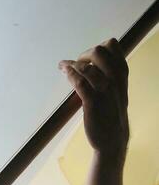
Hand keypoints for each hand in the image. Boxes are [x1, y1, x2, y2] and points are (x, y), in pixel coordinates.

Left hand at [58, 38, 128, 159]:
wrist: (112, 139)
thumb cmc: (112, 114)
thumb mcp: (117, 90)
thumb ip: (110, 75)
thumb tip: (94, 63)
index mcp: (121, 74)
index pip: (113, 46)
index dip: (98, 47)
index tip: (89, 58)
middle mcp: (115, 79)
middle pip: (99, 52)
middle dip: (84, 55)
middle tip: (77, 64)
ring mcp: (104, 90)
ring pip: (87, 67)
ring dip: (72, 64)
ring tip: (63, 66)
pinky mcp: (92, 103)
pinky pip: (79, 83)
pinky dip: (69, 75)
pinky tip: (64, 73)